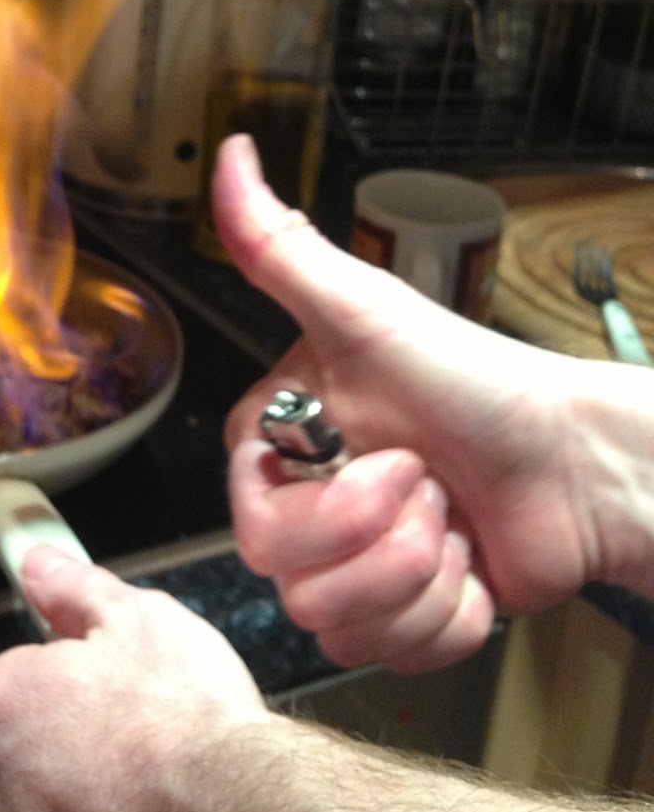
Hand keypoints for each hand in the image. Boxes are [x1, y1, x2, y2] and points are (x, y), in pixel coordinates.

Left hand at [0, 545, 267, 811]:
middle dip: (59, 759)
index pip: (11, 689)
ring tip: (143, 810)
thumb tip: (39, 565)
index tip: (105, 697)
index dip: (66, 688)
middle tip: (130, 754)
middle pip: (14, 767)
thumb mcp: (142, 620)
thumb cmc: (191, 728)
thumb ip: (76, 591)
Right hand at [212, 134, 600, 672]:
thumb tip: (232, 154)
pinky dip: (452, 618)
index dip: (331, 510)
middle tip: (435, 488)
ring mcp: (352, 569)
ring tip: (460, 527)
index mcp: (279, 445)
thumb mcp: (368, 312)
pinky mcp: (401, 619)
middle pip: (296, 586)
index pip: (254, 525)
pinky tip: (475, 569)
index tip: (393, 461)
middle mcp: (306, 508)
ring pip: (342, 629)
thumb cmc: (480, 382)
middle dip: (388, 543)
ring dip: (426, 581)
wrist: (579, 463)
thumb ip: (279, 245)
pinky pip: (396, 656)